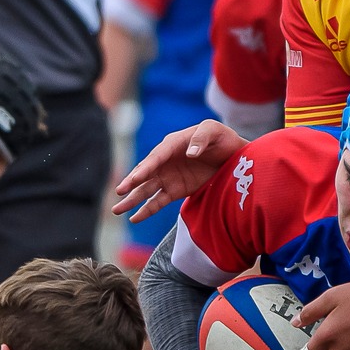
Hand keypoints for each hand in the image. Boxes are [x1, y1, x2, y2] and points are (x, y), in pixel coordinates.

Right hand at [110, 120, 246, 222]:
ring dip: (132, 199)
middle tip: (120, 191)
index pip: (156, 157)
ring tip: (117, 209)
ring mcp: (168, 177)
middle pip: (145, 174)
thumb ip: (201, 138)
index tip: (135, 178)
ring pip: (146, 190)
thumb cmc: (221, 138)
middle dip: (132, 183)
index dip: (146, 168)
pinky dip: (146, 210)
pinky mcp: (174, 191)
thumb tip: (190, 153)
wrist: (232, 156)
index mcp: (172, 144)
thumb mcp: (213, 130)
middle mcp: (165, 161)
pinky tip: (134, 218)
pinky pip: (157, 202)